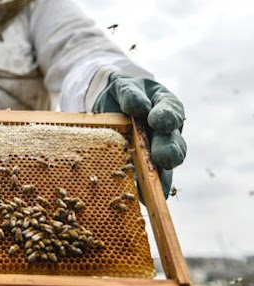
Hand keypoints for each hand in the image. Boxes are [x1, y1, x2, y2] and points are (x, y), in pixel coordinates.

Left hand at [93, 72, 186, 197]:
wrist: (110, 105)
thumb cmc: (121, 94)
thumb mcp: (122, 87)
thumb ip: (130, 94)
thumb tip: (138, 107)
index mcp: (165, 105)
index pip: (171, 110)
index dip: (166, 117)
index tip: (156, 121)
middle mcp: (167, 130)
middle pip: (173, 142)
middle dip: (168, 151)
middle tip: (163, 159)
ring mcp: (159, 148)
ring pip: (167, 164)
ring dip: (163, 175)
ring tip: (158, 187)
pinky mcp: (146, 165)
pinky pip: (150, 178)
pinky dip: (147, 188)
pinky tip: (144, 198)